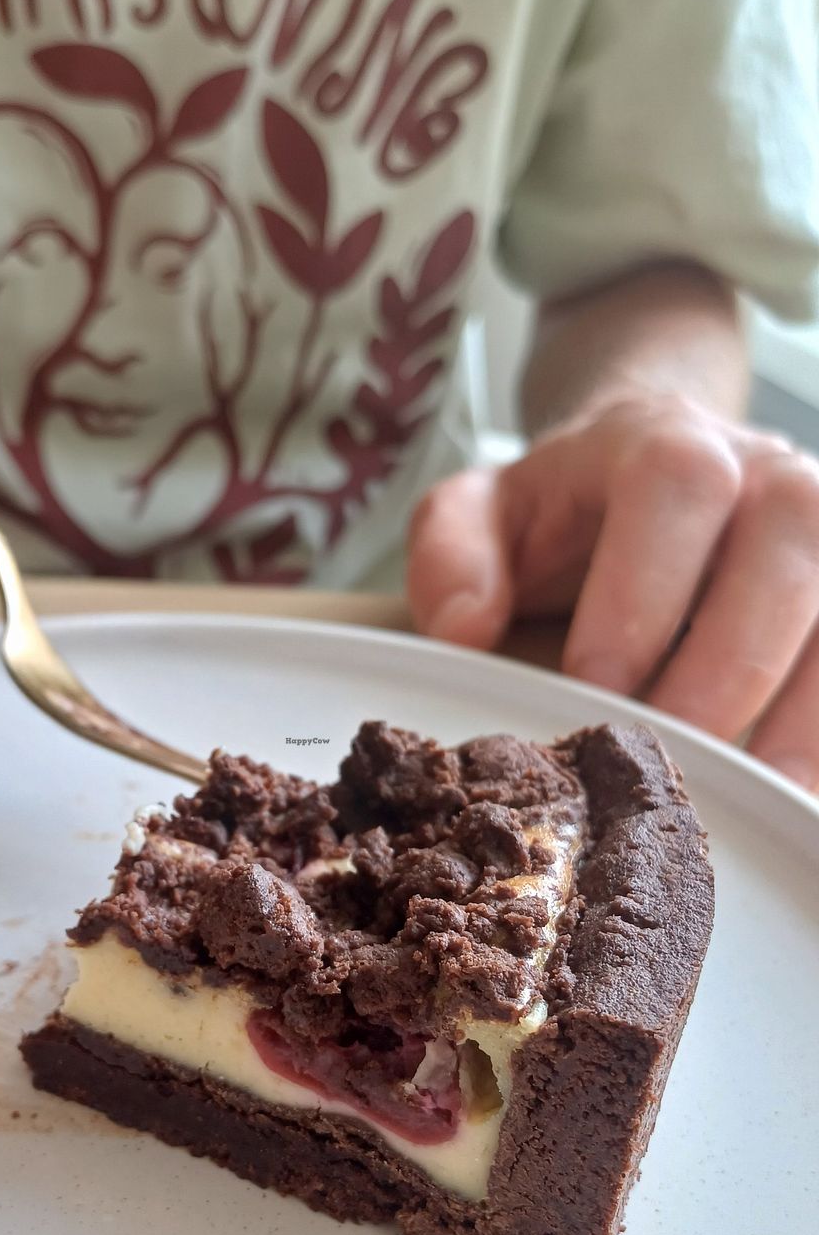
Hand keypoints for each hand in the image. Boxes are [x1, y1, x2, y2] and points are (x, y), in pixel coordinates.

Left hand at [408, 392, 818, 791]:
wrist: (653, 469)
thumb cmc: (565, 511)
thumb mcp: (482, 514)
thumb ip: (451, 556)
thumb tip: (463, 629)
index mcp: (661, 442)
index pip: (674, 486)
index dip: (642, 591)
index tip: (597, 687)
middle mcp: (764, 469)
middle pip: (787, 537)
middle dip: (733, 659)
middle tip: (680, 754)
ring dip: (810, 705)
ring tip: (764, 792)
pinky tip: (801, 785)